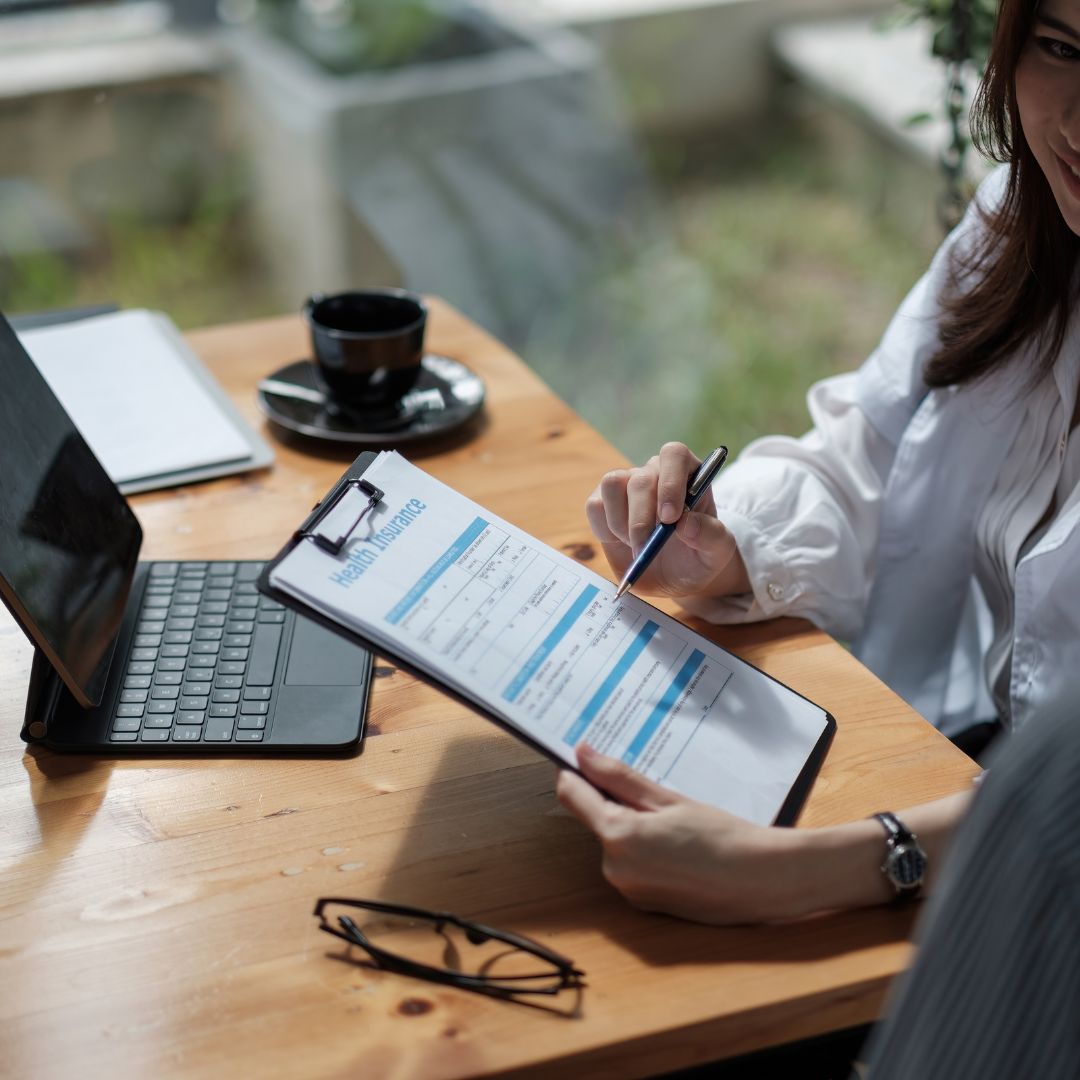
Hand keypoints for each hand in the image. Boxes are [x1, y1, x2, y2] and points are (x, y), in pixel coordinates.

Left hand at [556, 743, 807, 924]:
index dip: (575, 771)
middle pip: (596, 819)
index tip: (583, 756)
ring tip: (676, 821)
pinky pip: (632, 866)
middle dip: (616, 802)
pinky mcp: (643, 904)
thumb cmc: (722, 836)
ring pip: (615, 842)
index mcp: (619, 837)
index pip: (572, 794)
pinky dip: (645, 851)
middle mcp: (615, 869)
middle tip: (655, 791)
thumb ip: (619, 778)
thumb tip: (582, 754)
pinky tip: (678, 846)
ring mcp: (629, 891)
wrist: (763, 881)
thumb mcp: (668, 799)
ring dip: (633, 827)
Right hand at [586, 442, 748, 598]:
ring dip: (620, 522)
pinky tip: (623, 544)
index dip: (670, 483)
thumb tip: (686, 523)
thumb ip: (710, 536)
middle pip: (640, 478)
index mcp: (689, 473)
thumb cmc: (700, 558)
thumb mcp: (718, 552)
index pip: (674, 455)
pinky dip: (605, 529)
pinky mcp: (604, 504)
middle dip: (641, 518)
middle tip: (647, 548)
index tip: (671, 518)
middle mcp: (655, 473)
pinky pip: (595, 506)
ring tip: (637, 546)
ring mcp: (627, 486)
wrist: (677, 578)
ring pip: (612, 484)